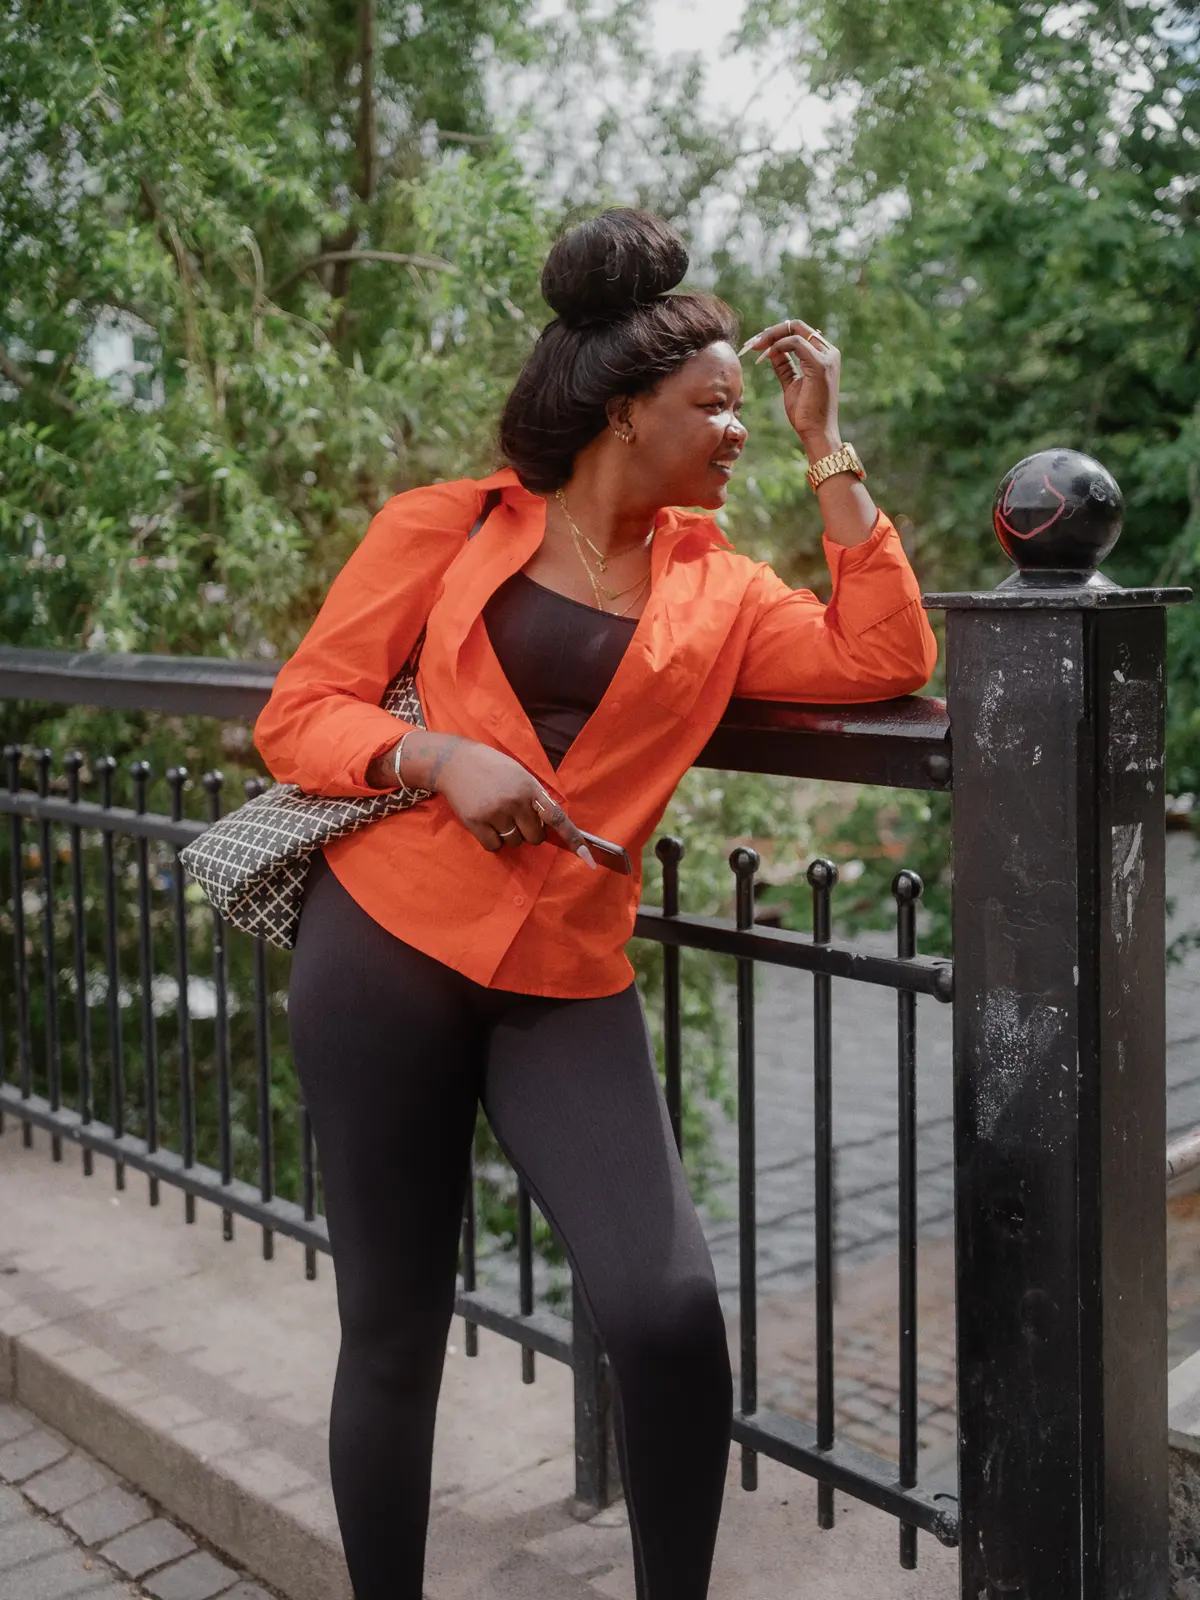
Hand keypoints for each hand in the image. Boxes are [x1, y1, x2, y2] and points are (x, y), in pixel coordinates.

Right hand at [393, 733, 595, 865]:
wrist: (454, 762)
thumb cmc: (492, 767)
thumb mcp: (520, 774)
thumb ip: (535, 797)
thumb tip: (549, 824)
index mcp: (529, 787)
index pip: (556, 817)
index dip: (573, 838)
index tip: (586, 857)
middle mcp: (515, 801)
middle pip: (535, 837)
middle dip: (530, 833)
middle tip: (517, 818)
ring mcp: (495, 812)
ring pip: (514, 842)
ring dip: (510, 836)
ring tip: (497, 815)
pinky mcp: (475, 822)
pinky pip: (494, 846)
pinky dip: (492, 840)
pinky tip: (486, 822)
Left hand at [739, 317, 840, 457]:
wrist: (816, 432)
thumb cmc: (805, 413)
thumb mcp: (791, 383)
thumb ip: (784, 365)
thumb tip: (770, 350)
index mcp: (824, 355)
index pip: (799, 332)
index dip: (775, 334)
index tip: (755, 344)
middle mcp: (829, 352)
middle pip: (796, 326)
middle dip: (770, 332)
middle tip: (750, 343)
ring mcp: (826, 357)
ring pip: (794, 330)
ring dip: (770, 337)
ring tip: (753, 348)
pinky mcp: (820, 364)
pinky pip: (794, 343)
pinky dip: (776, 346)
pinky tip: (764, 357)